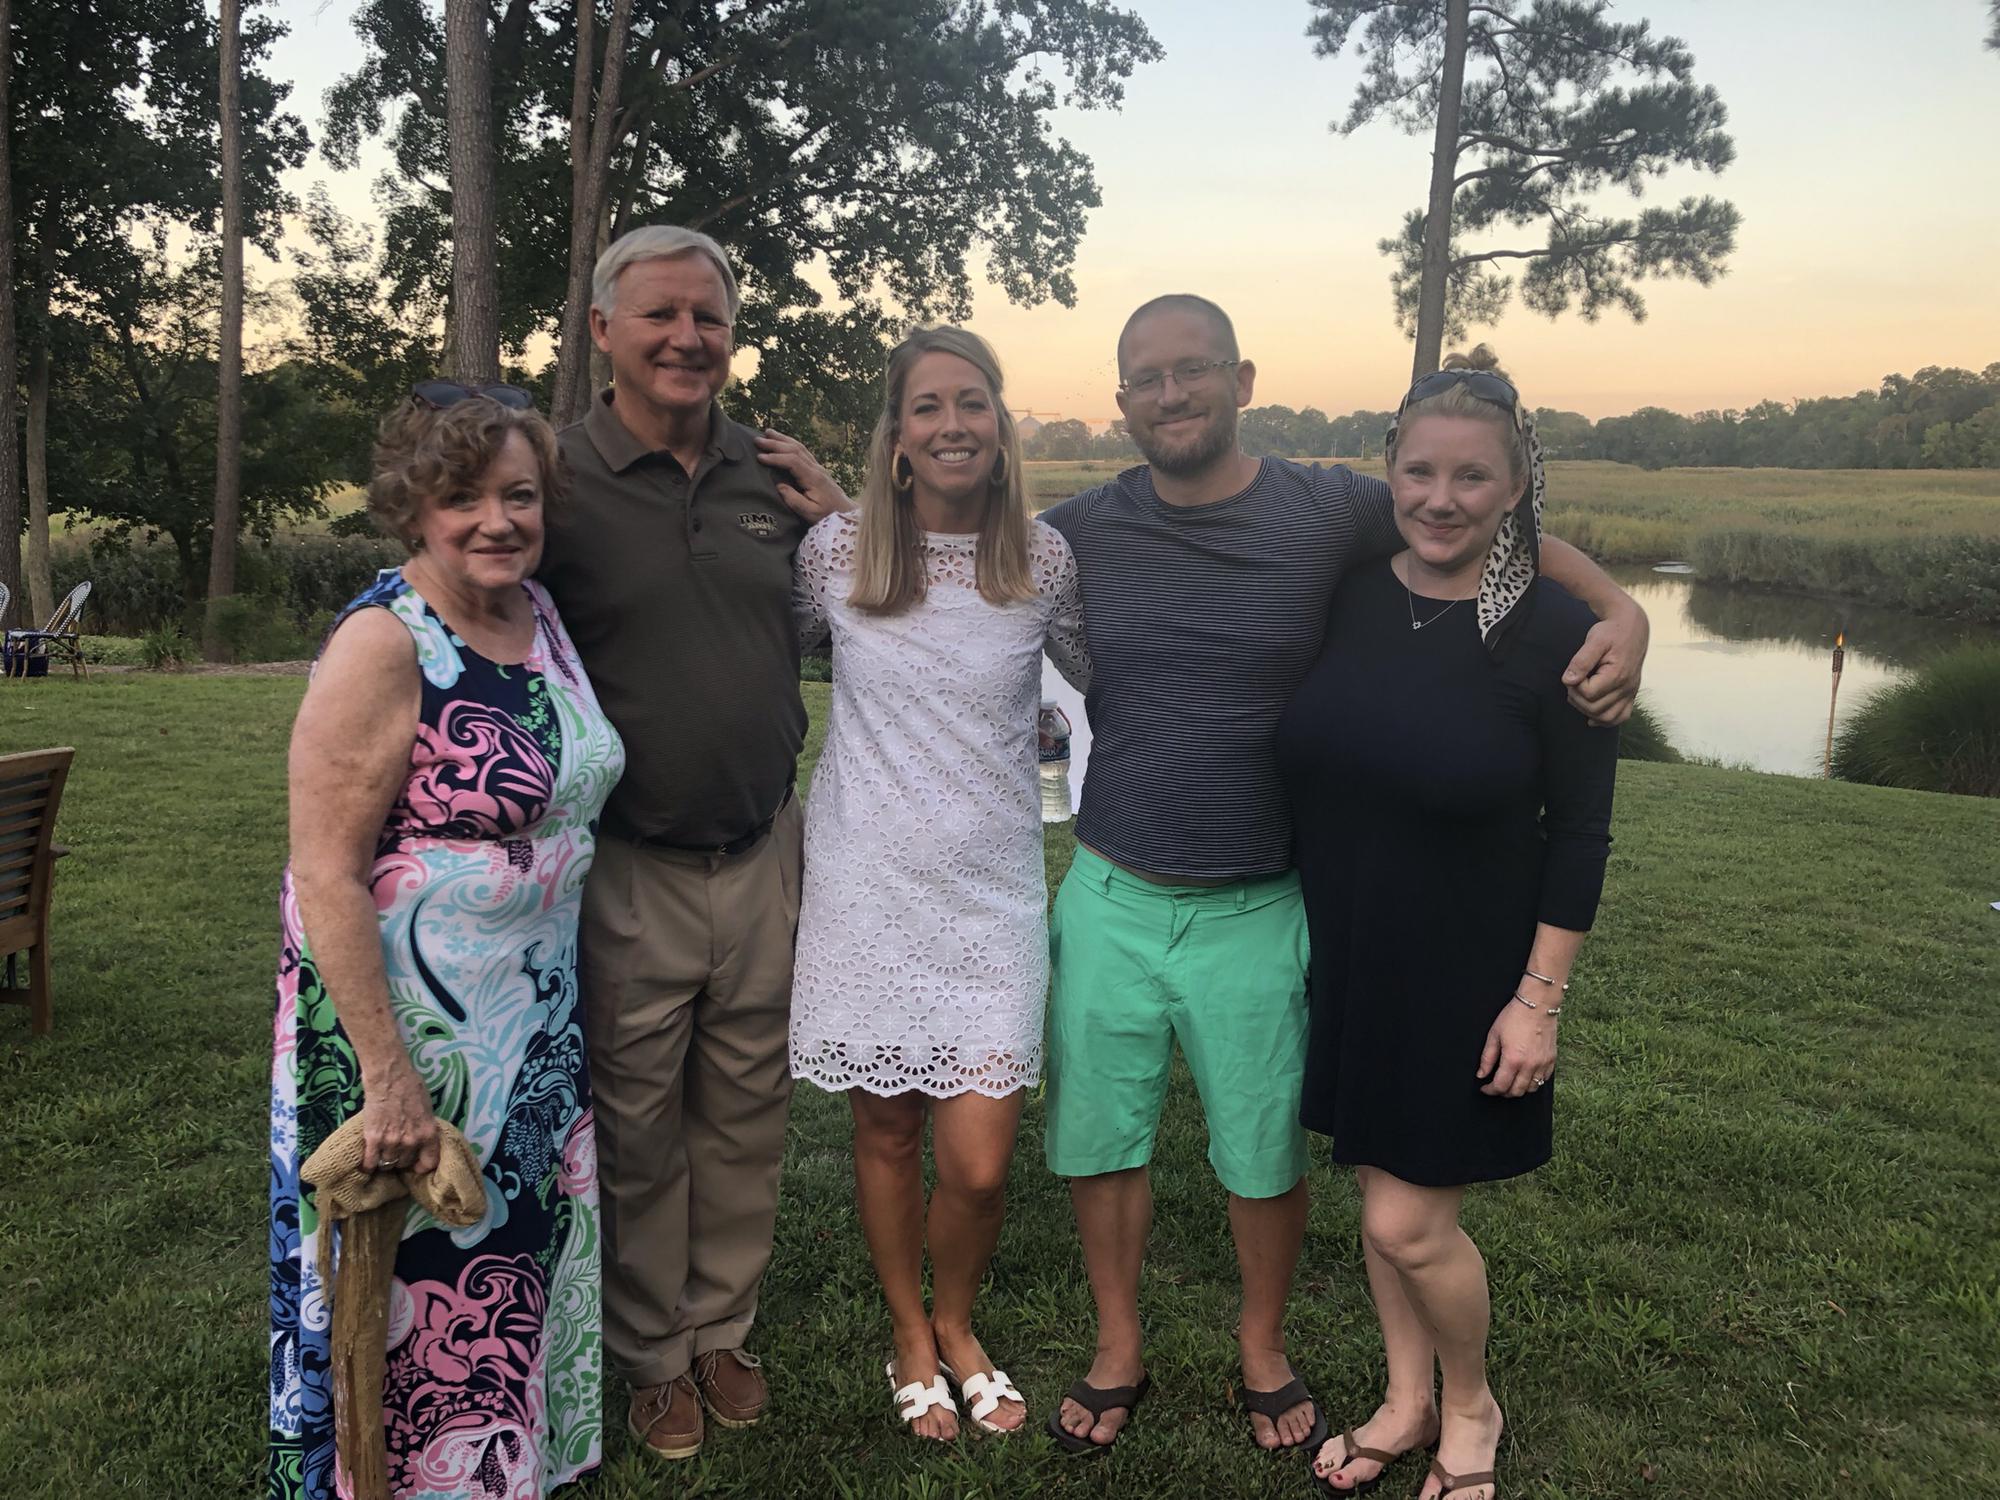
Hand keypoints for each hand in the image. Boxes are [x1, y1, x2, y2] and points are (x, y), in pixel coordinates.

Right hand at [359, 1057, 441, 1174]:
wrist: (389, 1077)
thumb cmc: (411, 1087)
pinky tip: (368, 1164)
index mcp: (428, 1133)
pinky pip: (370, 1162)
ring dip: (385, 1160)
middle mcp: (411, 1141)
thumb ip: (424, 1128)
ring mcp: (391, 1142)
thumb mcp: (427, 1109)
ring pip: (388, 1163)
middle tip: (396, 1152)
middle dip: (402, 1159)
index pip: (430, 1162)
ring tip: (382, 1153)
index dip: (422, 1166)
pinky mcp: (373, 1139)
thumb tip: (421, 1141)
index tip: (416, 1165)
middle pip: (405, 1163)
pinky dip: (368, 1165)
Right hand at [757, 430, 851, 520]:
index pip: (792, 461)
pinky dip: (790, 443)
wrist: (845, 512)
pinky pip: (802, 451)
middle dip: (775, 444)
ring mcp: (817, 466)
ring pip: (799, 447)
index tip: (760, 457)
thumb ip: (794, 500)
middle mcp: (816, 468)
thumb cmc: (828, 514)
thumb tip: (779, 486)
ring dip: (782, 439)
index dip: (776, 458)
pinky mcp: (817, 468)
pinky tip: (782, 440)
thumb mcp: (810, 512)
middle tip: (758, 440)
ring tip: (767, 433)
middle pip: (795, 450)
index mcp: (814, 478)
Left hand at [1477, 998, 1557, 1097]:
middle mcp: (1530, 1065)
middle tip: (1496, 1086)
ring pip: (1531, 1089)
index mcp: (1513, 1059)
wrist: (1538, 1004)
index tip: (1485, 1088)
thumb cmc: (1514, 1016)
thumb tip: (1481, 1074)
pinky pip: (1543, 1080)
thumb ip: (1487, 1058)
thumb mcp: (1494, 1035)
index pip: (1501, 1086)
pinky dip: (1533, 1082)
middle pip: (1516, 1092)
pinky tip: (1525, 1075)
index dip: (1490, 1090)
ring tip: (1511, 1081)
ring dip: (1519, 1089)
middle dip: (1503, 1092)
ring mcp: (1543, 1063)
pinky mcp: (1552, 1059)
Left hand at [1563, 598, 1648, 725]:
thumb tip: (1568, 680)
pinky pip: (1621, 716)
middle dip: (1577, 699)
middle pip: (1595, 708)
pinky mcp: (1631, 694)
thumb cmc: (1611, 631)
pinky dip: (1605, 720)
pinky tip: (1592, 716)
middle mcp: (1627, 687)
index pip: (1588, 694)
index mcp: (1617, 674)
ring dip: (1588, 711)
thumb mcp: (1594, 640)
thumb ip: (1581, 661)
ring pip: (1607, 718)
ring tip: (1580, 695)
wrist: (1632, 627)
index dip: (1574, 686)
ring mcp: (1630, 692)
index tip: (1573, 673)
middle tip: (1573, 682)